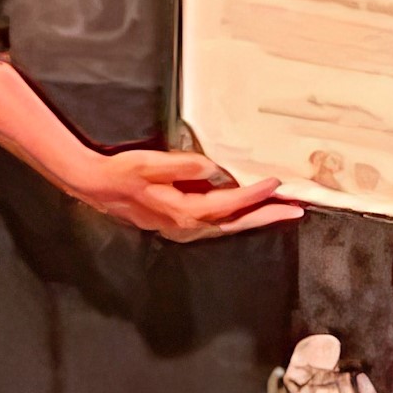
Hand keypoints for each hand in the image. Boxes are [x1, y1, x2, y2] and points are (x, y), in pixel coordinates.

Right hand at [62, 147, 295, 240]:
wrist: (95, 186)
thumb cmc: (121, 173)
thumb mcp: (148, 164)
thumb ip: (180, 166)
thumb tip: (211, 167)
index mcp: (183, 213)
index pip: (228, 205)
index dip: (254, 195)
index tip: (276, 183)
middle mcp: (188, 226)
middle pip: (236, 222)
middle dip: (268, 216)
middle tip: (298, 210)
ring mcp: (183, 229)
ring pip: (228, 226)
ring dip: (256, 217)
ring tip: (282, 209)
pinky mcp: (179, 224)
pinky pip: (217, 223)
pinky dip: (237, 217)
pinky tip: (247, 211)